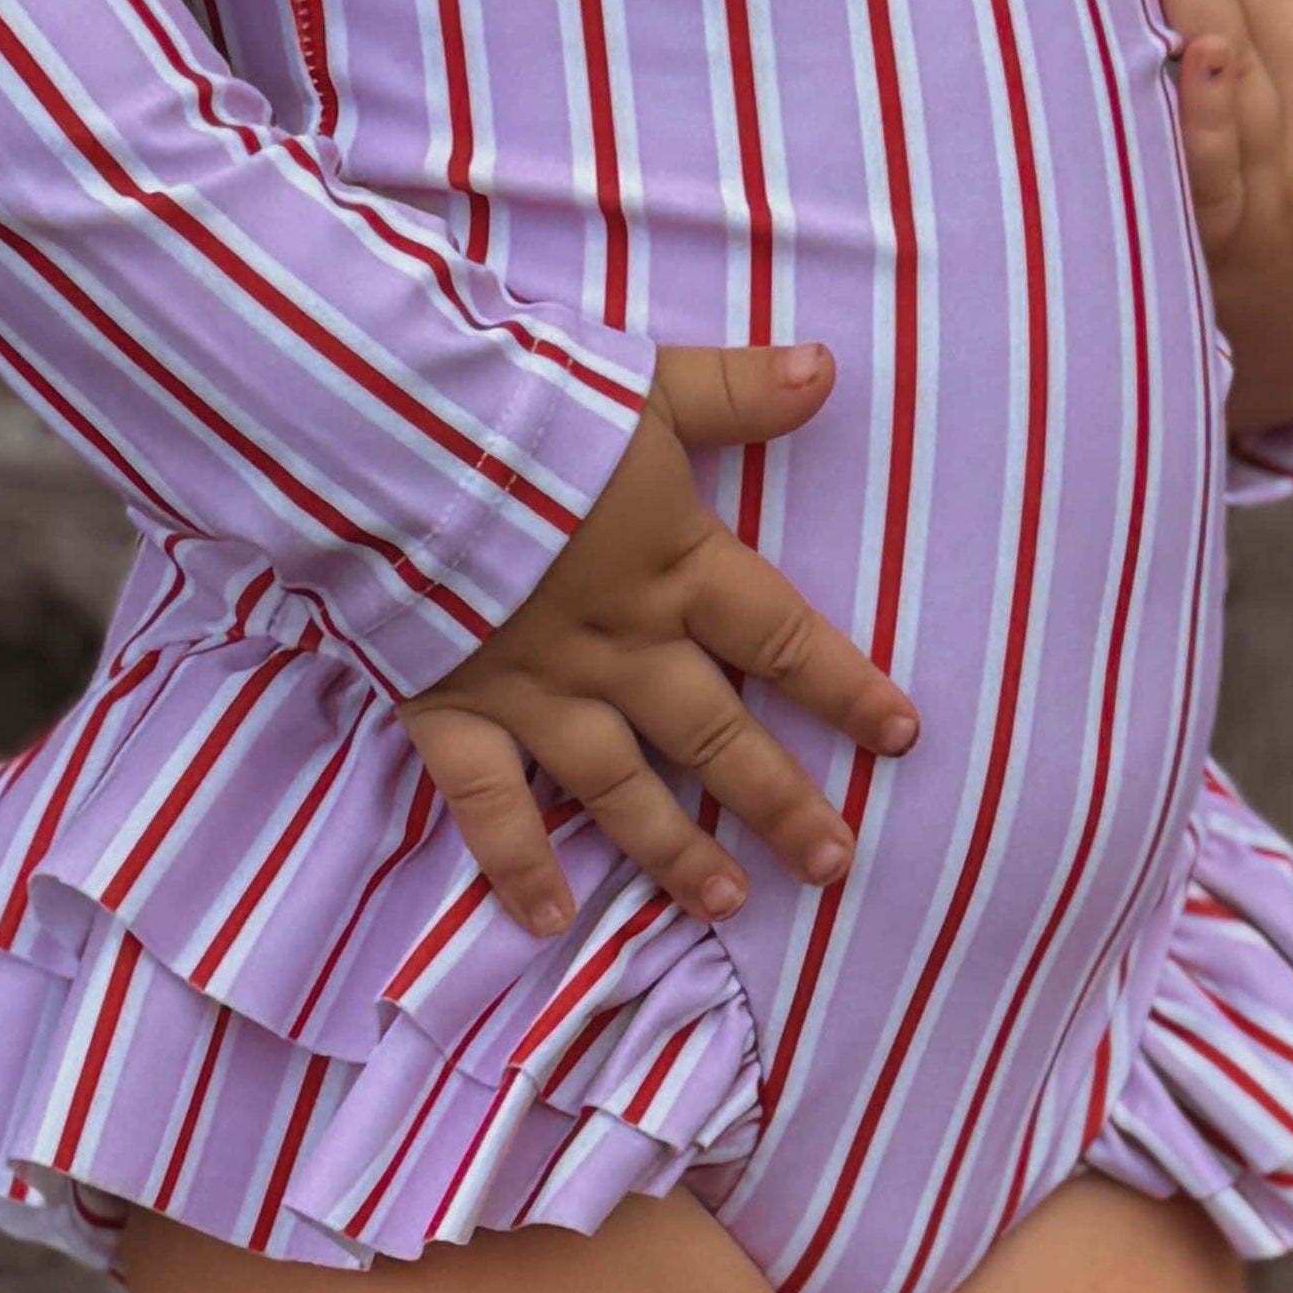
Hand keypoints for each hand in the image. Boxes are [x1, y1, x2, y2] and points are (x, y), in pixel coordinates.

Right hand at [398, 341, 916, 937]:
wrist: (391, 443)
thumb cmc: (518, 407)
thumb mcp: (641, 388)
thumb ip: (732, 391)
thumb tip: (825, 370)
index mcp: (673, 569)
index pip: (780, 637)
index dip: (845, 687)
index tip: (900, 738)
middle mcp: (619, 647)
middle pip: (716, 736)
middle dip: (779, 803)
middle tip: (831, 864)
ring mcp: (535, 690)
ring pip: (620, 788)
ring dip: (674, 852)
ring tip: (725, 905)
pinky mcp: (451, 708)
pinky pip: (488, 806)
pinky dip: (516, 865)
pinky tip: (548, 922)